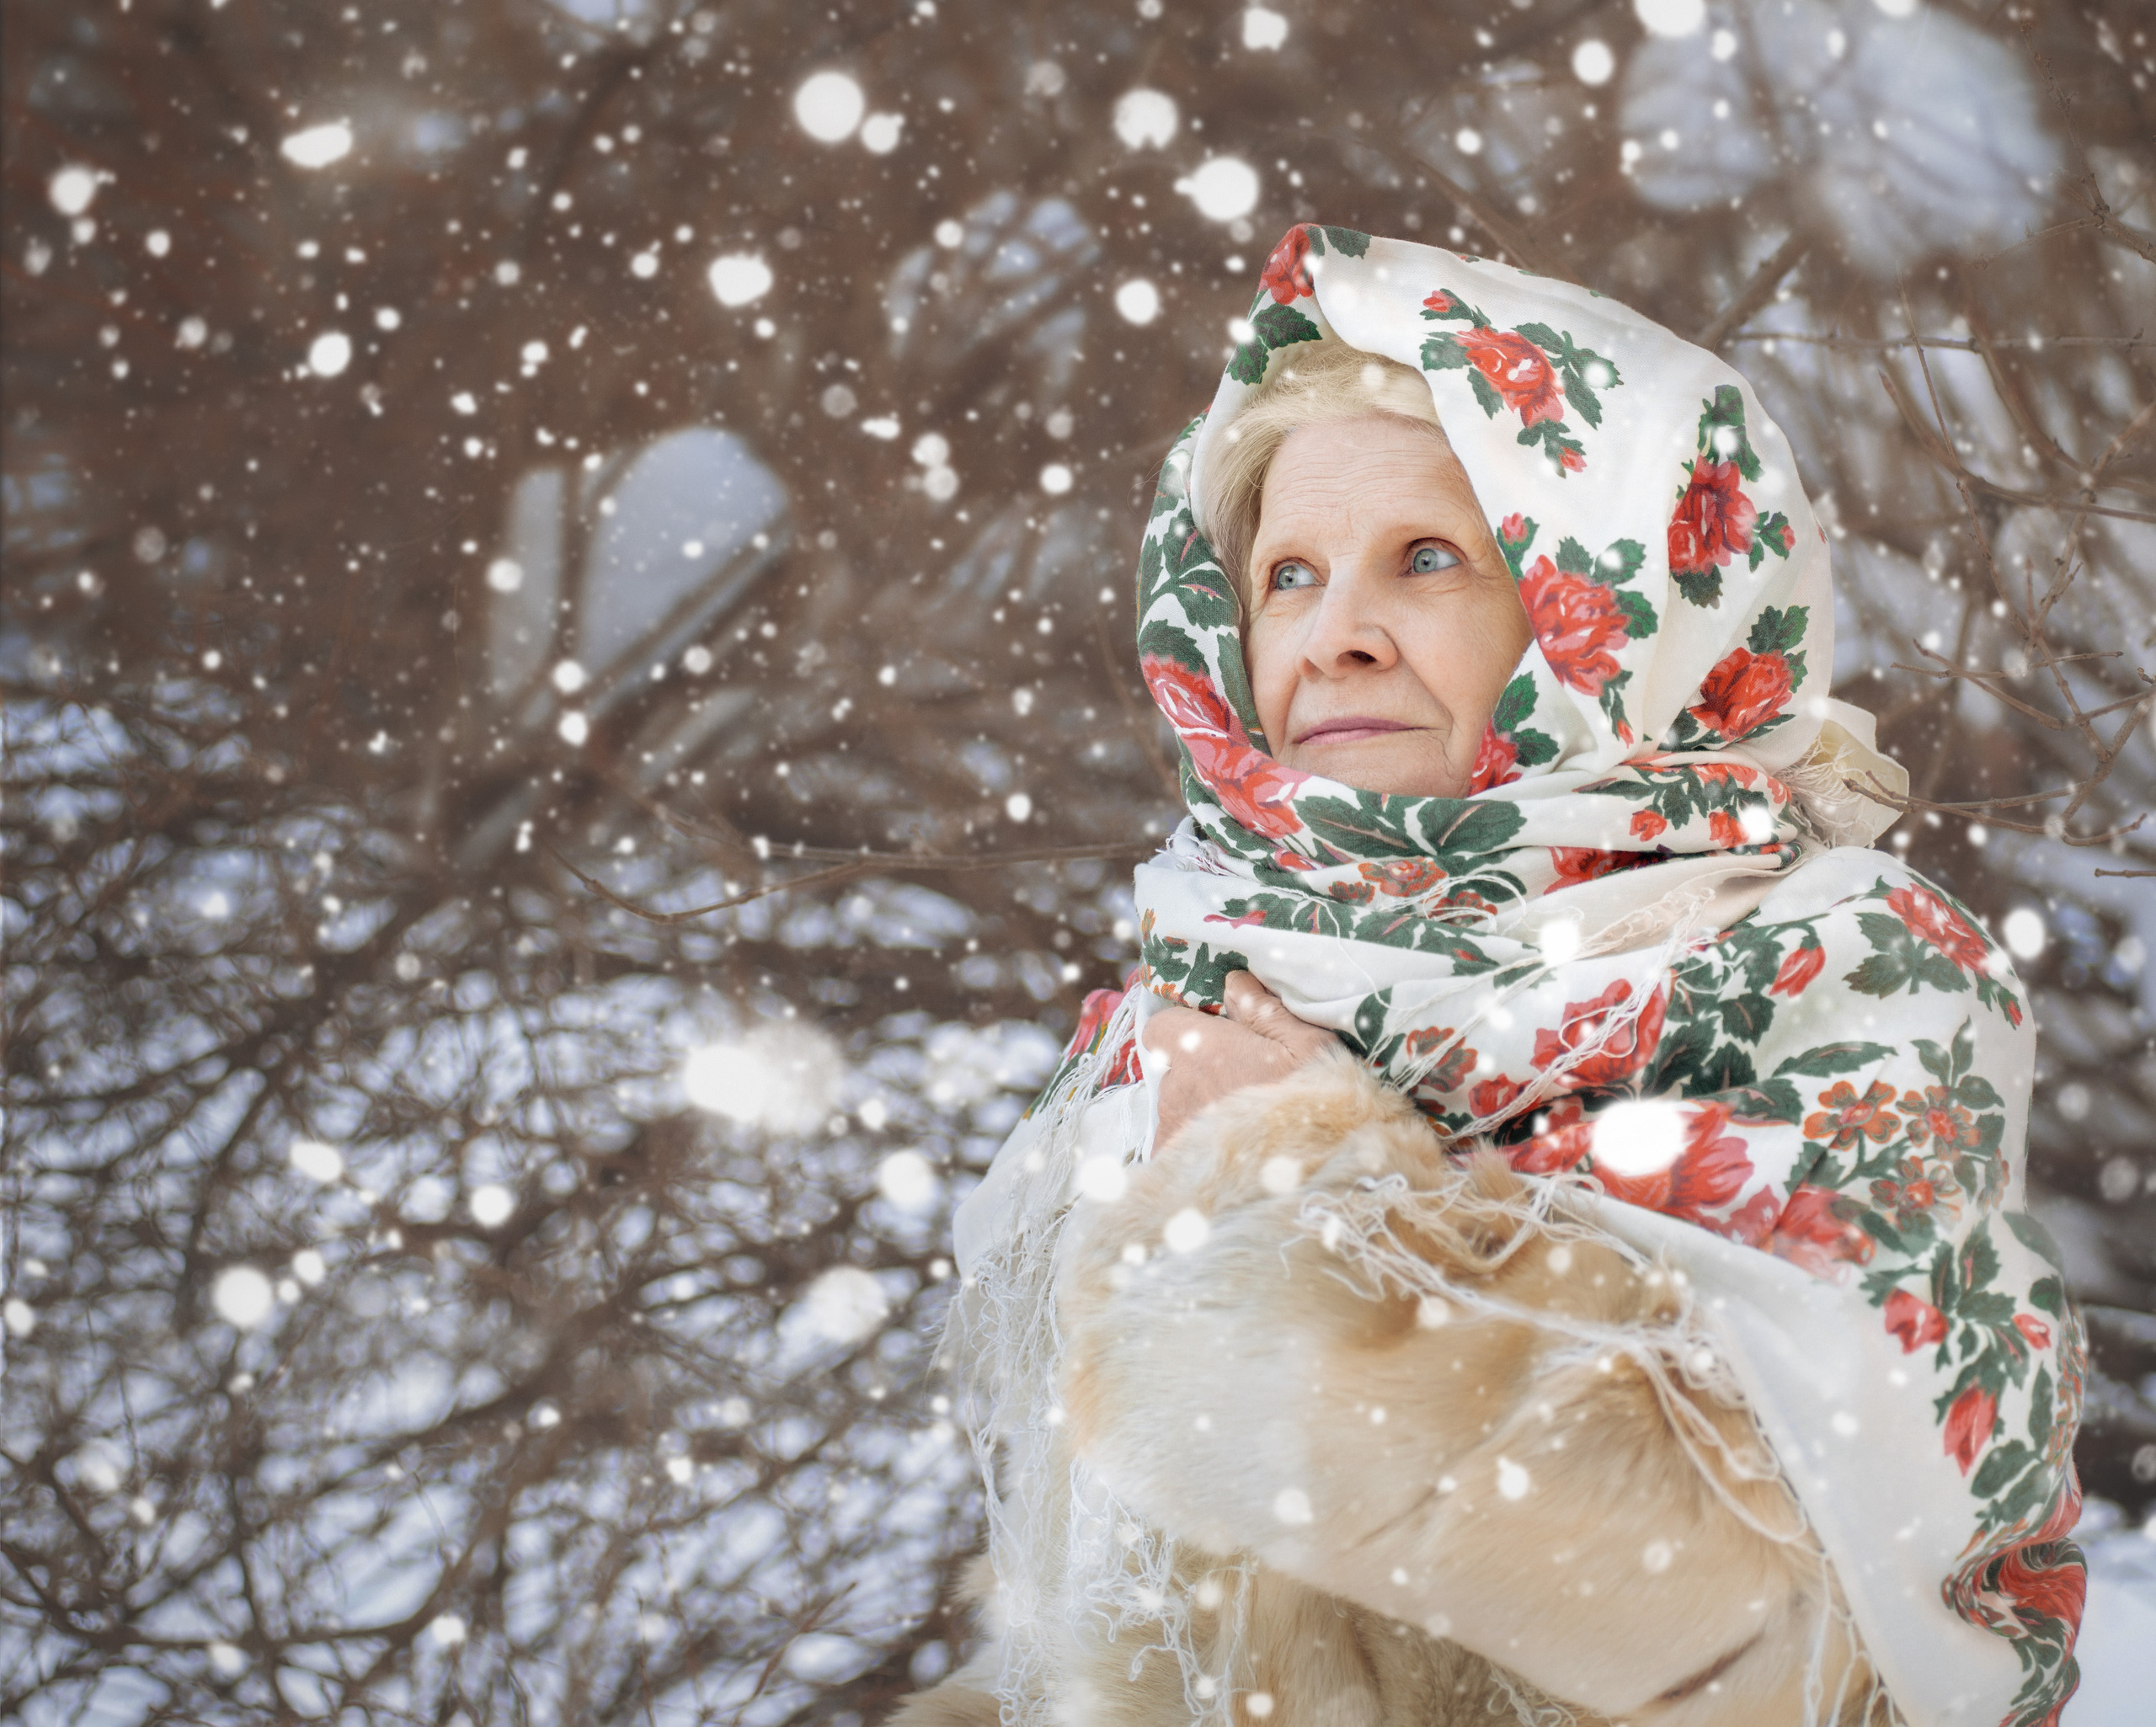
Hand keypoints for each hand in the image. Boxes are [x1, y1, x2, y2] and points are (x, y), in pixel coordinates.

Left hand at [1140, 971, 1340, 1148]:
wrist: (1310, 1176)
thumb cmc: (1312, 1104)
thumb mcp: (1307, 1045)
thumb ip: (1264, 1009)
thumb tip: (1233, 981)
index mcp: (1200, 1049)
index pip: (1161, 1026)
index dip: (1185, 1027)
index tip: (1217, 1037)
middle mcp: (1176, 1087)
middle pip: (1171, 1066)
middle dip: (1198, 1068)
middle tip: (1242, 1080)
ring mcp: (1171, 1129)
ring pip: (1175, 1104)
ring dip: (1199, 1105)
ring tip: (1242, 1119)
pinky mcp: (1172, 1165)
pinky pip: (1175, 1143)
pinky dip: (1195, 1144)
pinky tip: (1230, 1150)